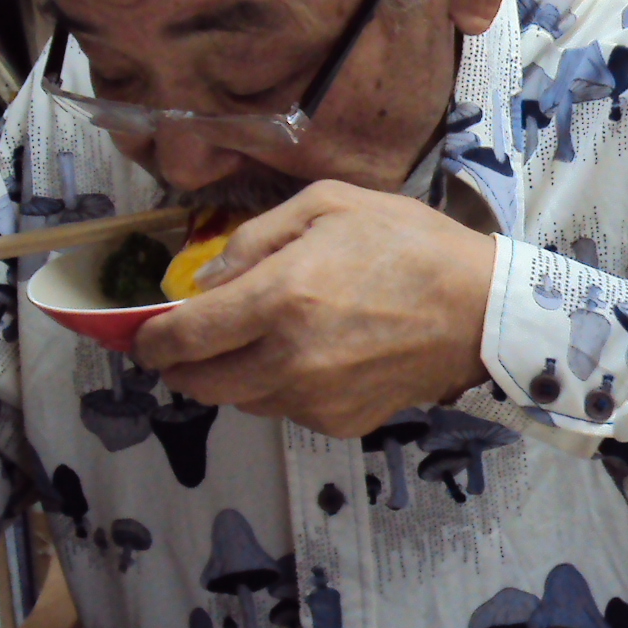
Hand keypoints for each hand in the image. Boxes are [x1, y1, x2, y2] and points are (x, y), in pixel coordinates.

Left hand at [132, 182, 494, 437]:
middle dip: (182, 364)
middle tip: (189, 341)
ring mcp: (314, 399)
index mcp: (279, 299)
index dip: (151, 341)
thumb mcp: (327, 204)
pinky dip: (281, 388)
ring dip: (233, 375)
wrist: (481, 310)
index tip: (145, 336)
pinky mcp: (340, 423)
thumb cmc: (409, 244)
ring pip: (240, 401)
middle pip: (199, 383)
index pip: (183, 338)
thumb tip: (206, 280)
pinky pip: (286, 411)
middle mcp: (288, 359)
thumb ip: (253, 238)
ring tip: (259, 340)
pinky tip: (312, 356)